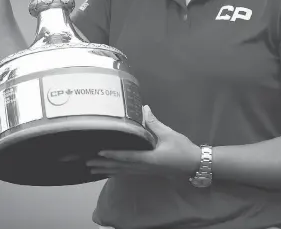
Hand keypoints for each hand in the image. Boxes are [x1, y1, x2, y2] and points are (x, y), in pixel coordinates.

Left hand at [86, 105, 200, 179]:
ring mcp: (145, 171)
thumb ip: (155, 123)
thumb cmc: (182, 149)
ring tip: (91, 168)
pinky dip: (116, 171)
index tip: (99, 153)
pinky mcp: (146, 171)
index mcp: (149, 159)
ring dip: (107, 170)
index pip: (127, 157)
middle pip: (120, 167)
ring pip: (122, 171)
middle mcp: (144, 167)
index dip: (113, 155)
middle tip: (86, 163)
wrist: (194, 164)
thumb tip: (144, 109)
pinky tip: (109, 170)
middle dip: (103, 165)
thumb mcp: (169, 134)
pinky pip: (128, 172)